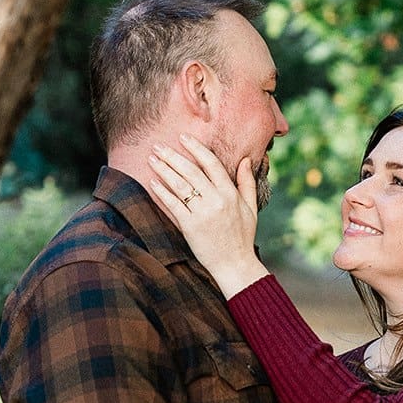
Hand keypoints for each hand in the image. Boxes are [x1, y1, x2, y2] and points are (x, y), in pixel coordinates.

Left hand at [148, 135, 267, 297]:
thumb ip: (247, 182)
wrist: (234, 264)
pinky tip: (152, 182)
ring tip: (152, 159)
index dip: (196, 148)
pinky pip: (173, 205)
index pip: (211, 164)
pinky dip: (162, 192)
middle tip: (158, 145)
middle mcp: (216, 201)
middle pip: (191, 171)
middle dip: (173, 156)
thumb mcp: (251, 207)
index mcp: (230, 194)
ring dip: (164, 170)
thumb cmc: (243, 236)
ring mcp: (202, 213)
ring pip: (180, 185)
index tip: (183, 137)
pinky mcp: (190, 227)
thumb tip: (245, 159)